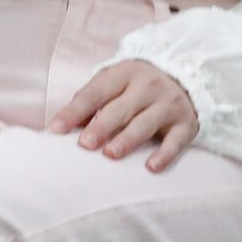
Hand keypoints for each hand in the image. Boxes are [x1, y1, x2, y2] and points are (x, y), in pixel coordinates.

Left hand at [49, 59, 199, 172]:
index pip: (95, 93)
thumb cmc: (138, 86)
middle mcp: (148, 86)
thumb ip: (90, 102)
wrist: (186, 78)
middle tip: (85, 145)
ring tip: (110, 155)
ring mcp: (168, 104)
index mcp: (124, 73)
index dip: (74, 112)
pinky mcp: (186, 124)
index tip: (55, 130)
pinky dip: (164, 154)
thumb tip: (60, 127)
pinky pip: (175, 141)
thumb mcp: (115, 83)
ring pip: (145, 124)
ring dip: (127, 139)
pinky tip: (151, 167)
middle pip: (120, 109)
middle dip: (101, 126)